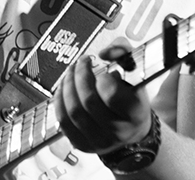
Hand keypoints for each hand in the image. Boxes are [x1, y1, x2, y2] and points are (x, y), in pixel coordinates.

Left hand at [54, 40, 151, 155]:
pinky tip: (64, 88)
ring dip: (67, 85)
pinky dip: (59, 101)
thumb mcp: (134, 68)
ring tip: (71, 72)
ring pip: (73, 111)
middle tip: (81, 63)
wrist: (131, 127)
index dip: (103, 78)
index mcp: (135, 112)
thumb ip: (122, 50)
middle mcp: (119, 131)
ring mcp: (100, 141)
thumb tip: (104, 53)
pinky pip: (63, 122)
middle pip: (88, 101)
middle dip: (80, 75)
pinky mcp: (83, 145)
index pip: (111, 94)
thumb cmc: (131, 94)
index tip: (103, 70)